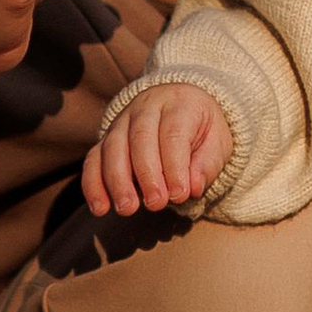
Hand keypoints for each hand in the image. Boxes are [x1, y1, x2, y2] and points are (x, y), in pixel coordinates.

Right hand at [83, 83, 235, 217]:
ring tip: (126, 208)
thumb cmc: (202, 130)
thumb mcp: (218, 143)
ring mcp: (122, 121)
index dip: (175, 165)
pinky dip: (93, 184)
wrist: (182, 107)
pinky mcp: (106, 139)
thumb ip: (207, 165)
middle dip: (147, 174)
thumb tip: (193, 188)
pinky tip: (100, 207)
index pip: (173, 134)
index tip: (179, 195)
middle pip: (140, 137)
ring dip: (117, 181)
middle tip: (155, 204)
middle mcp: (147, 107)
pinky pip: (94, 159)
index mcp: (180, 103)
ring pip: (113, 147)